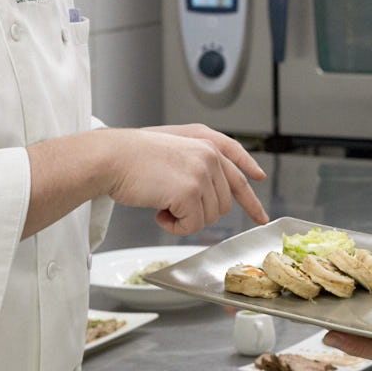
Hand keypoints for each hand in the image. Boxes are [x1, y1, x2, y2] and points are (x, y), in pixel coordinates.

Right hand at [110, 125, 267, 233]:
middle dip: (200, 213)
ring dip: (186, 219)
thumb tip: (214, 190)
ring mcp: (202, 173)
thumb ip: (197, 161)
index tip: (259, 213)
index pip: (238, 170)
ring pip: (211, 217)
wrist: (112, 157)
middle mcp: (210, 155)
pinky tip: (159, 213)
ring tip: (163, 205)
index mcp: (207, 143)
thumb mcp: (174, 147)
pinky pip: (193, 226)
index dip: (250, 195)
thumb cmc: (134, 155)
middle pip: (224, 203)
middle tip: (173, 207)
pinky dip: (175, 227)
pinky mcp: (190, 192)